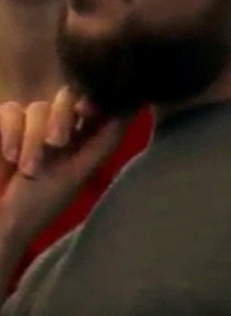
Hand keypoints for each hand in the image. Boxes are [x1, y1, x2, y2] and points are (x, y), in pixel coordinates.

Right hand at [0, 87, 127, 267]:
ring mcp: (28, 122)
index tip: (84, 109)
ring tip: (28, 169)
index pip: (95, 100)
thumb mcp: (80, 171)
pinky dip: (10, 134)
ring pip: (39, 107)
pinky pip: (10, 111)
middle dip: (62, 117)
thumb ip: (105, 139)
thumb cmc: (43, 201)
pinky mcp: (3, 125)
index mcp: (82, 133)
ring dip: (33, 138)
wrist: (3, 220)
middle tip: (56, 143)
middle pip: (68, 95)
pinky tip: (10, 157)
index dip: (94, 97)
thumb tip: (133, 107)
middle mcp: (56, 122)